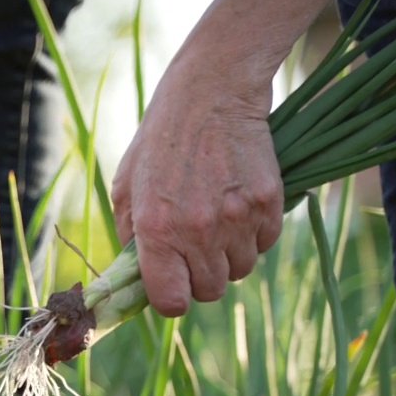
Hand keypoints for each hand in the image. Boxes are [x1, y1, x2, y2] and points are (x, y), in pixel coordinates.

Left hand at [111, 64, 283, 316]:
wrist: (211, 93)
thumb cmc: (160, 142)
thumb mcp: (127, 188)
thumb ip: (129, 237)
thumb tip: (136, 278)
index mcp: (156, 229)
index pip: (172, 302)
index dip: (172, 299)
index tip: (172, 285)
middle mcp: (198, 230)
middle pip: (209, 291)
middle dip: (199, 277)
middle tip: (193, 247)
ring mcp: (237, 217)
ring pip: (240, 270)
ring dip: (228, 255)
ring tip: (215, 220)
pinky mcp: (268, 202)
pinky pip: (264, 244)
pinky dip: (253, 234)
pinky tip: (237, 204)